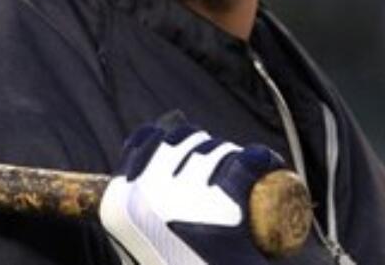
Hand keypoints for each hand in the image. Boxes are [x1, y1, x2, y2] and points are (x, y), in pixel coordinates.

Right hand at [100, 121, 287, 264]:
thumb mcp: (139, 242)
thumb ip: (132, 211)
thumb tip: (144, 160)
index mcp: (119, 202)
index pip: (146, 141)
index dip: (172, 140)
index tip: (192, 157)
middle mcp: (146, 194)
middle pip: (183, 145)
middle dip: (204, 148)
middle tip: (224, 175)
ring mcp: (184, 198)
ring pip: (215, 153)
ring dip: (230, 155)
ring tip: (244, 175)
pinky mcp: (223, 203)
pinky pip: (244, 164)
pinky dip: (258, 159)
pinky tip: (265, 162)